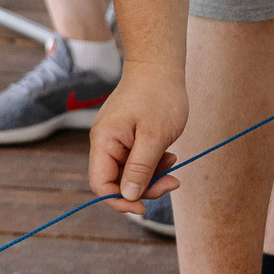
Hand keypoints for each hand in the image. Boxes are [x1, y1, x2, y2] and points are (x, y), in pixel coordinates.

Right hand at [89, 60, 185, 207]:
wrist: (159, 65)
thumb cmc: (158, 96)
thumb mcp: (154, 137)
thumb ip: (140, 168)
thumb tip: (127, 196)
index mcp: (104, 142)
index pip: (101, 184)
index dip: (120, 200)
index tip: (144, 207)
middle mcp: (104, 142)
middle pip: (115, 180)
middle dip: (143, 187)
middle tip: (171, 182)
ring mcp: (115, 139)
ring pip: (128, 172)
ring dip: (152, 175)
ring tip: (172, 161)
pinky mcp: (127, 136)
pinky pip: (136, 159)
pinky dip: (153, 163)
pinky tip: (168, 153)